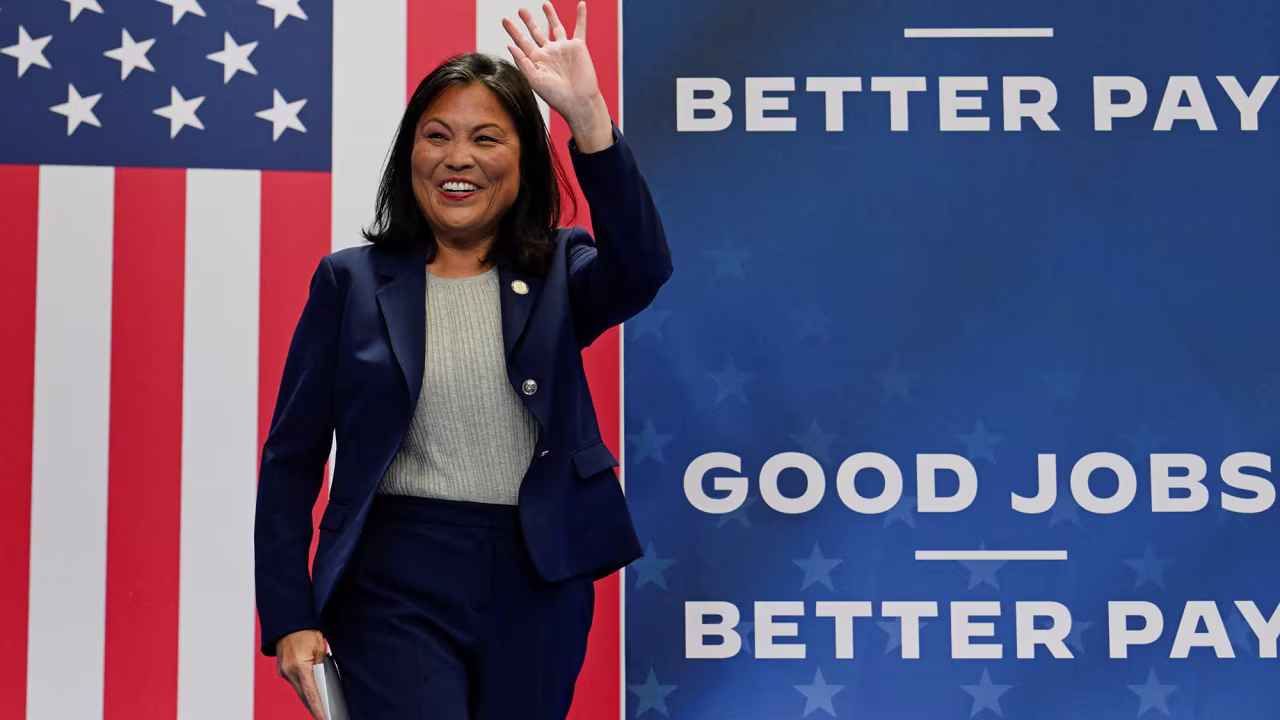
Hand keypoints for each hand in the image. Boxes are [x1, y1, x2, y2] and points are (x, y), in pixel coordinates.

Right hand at [276, 629, 328, 719]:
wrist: (289, 621)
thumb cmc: (305, 631)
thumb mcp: (319, 648)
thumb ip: (321, 666)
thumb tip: (323, 679)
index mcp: (300, 667)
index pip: (311, 694)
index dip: (319, 709)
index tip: (325, 718)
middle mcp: (288, 672)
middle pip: (303, 696)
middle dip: (314, 708)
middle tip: (325, 716)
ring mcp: (283, 671)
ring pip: (298, 690)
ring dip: (308, 698)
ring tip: (320, 708)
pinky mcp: (282, 668)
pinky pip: (294, 682)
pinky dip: (303, 688)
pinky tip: (311, 692)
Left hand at [503, 2, 612, 151]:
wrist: (578, 102)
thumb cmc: (556, 96)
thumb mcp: (534, 80)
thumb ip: (522, 62)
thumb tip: (510, 45)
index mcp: (536, 61)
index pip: (522, 42)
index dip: (513, 31)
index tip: (505, 20)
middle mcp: (549, 53)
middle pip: (536, 33)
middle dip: (529, 21)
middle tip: (521, 10)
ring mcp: (563, 49)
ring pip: (556, 27)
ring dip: (551, 15)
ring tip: (545, 4)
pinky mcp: (578, 47)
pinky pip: (579, 28)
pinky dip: (581, 17)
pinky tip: (581, 5)